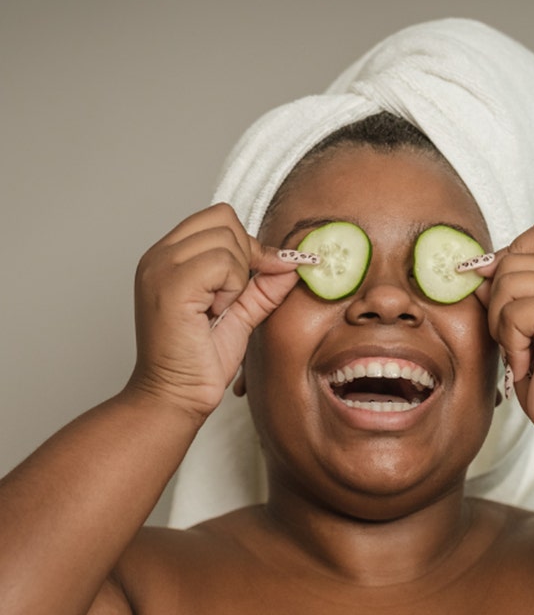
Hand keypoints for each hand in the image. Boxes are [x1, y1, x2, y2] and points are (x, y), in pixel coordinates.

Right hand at [127, 203, 298, 419]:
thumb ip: (263, 285)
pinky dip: (231, 289)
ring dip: (236, 278)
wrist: (175, 397)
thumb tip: (293, 261)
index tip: (252, 281)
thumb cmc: (199, 362)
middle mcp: (159, 255)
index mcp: (169, 256)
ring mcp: (160, 267)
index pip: (219, 217)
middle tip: (230, 299)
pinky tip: (213, 314)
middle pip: (225, 219)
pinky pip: (223, 262)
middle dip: (244, 258)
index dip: (247, 245)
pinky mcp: (170, 284)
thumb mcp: (241, 313)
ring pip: (227, 239)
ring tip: (217, 310)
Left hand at [477, 220, 533, 442]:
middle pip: (512, 258)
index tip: (500, 296)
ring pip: (507, 281)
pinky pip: (512, 311)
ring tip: (521, 351)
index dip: (509, 258)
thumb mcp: (523, 327)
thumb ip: (506, 292)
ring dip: (501, 323)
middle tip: (514, 339)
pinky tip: (527, 363)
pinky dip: (510, 342)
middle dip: (498, 302)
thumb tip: (474, 268)